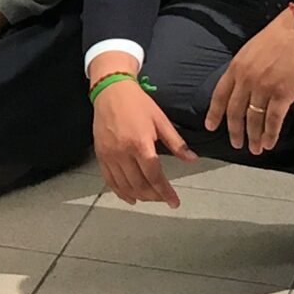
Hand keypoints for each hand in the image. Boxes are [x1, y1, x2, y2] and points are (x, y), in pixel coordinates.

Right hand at [92, 76, 192, 206]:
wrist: (111, 90)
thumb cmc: (138, 104)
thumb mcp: (161, 120)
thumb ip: (177, 143)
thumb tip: (192, 159)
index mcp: (140, 144)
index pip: (154, 176)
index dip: (165, 192)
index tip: (174, 202)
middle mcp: (123, 153)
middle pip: (139, 185)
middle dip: (154, 196)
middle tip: (164, 199)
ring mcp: (109, 155)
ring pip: (124, 186)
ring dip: (139, 196)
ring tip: (151, 198)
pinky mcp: (101, 155)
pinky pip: (110, 180)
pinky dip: (120, 192)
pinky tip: (130, 197)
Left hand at [206, 10, 293, 154]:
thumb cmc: (277, 38)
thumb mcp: (250, 50)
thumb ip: (243, 70)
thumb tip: (240, 88)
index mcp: (236, 68)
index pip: (220, 95)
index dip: (214, 113)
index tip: (211, 127)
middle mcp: (247, 79)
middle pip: (236, 112)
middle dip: (235, 131)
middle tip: (236, 144)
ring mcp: (264, 87)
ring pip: (254, 119)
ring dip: (254, 137)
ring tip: (255, 149)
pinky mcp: (284, 93)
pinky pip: (274, 119)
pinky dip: (271, 133)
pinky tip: (270, 142)